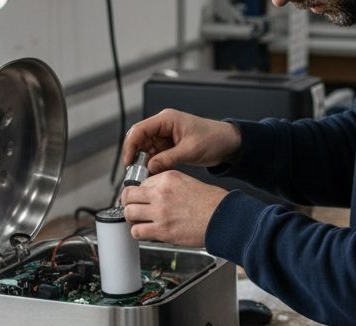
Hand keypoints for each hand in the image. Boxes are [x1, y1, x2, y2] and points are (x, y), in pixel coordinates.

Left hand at [120, 171, 229, 247]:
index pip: (141, 183)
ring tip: (140, 222)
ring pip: (129, 213)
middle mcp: (161, 193)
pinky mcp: (162, 230)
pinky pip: (137, 231)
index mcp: (168, 179)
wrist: (223, 217)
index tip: (142, 200)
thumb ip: (168, 187)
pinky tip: (146, 232)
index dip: (140, 193)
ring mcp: (160, 212)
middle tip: (135, 210)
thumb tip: (153, 194)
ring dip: (132, 219)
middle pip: (129, 196)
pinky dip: (138, 233)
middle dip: (129, 204)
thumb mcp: (188, 183)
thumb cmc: (212, 203)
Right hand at [123, 108, 241, 174]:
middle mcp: (163, 126)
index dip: (130, 146)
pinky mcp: (169, 146)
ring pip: (145, 149)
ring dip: (143, 162)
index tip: (128, 162)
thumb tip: (149, 167)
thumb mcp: (190, 150)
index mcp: (166, 119)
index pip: (139, 130)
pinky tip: (154, 174)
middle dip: (135, 156)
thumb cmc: (213, 139)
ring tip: (144, 176)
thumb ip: (168, 158)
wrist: (227, 143)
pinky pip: (155, 156)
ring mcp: (165, 136)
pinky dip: (152, 165)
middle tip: (134, 172)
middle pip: (139, 140)